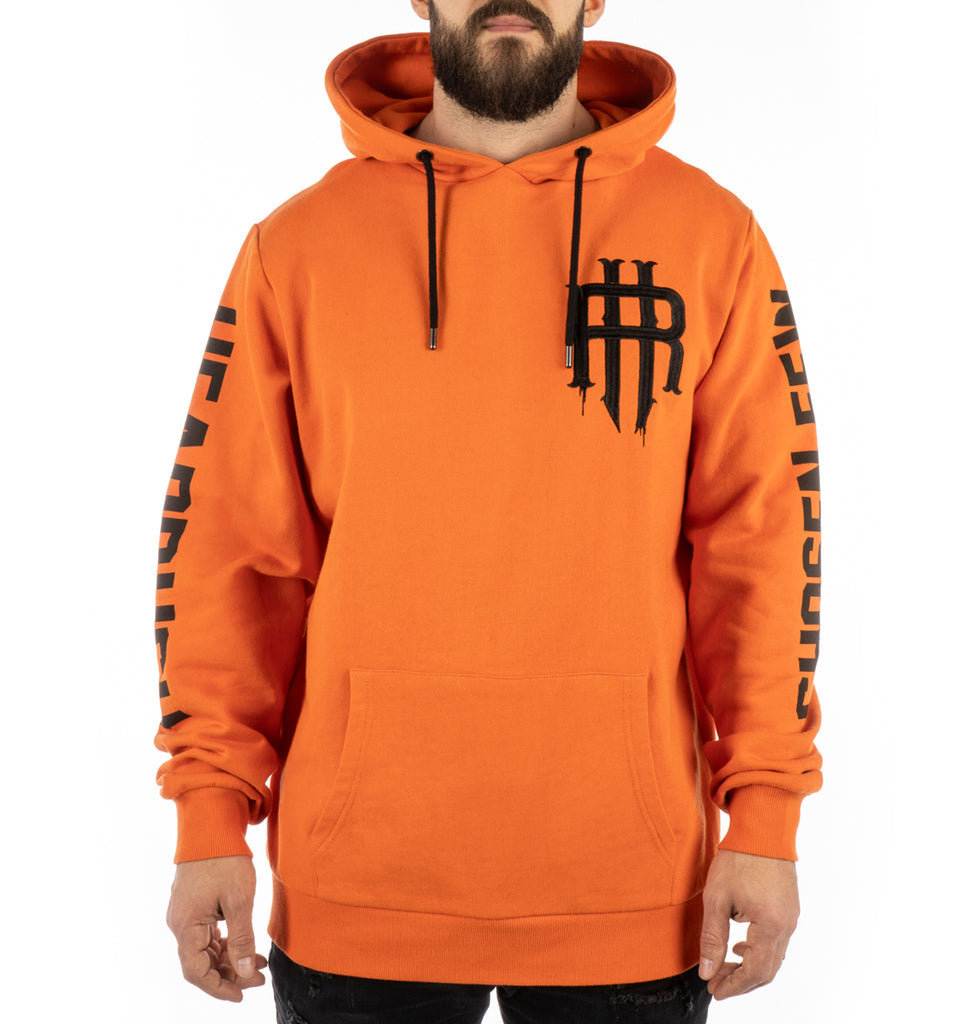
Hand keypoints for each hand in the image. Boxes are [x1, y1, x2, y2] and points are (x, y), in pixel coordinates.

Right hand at [166, 855, 267, 1001]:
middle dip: (230, 975)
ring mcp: (185, 913)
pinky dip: (225, 942)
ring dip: (229, 959)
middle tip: (259, 977)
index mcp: (186, 925)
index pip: (197, 972)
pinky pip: (206, 934)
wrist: (211, 823)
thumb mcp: (240, 900)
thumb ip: (242, 938)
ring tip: (258, 962)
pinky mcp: (193, 903)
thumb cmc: (225, 858)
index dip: (219, 988)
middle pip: (201, 963)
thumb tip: (245, 972)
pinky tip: (245, 943)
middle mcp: (180, 923)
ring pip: (205, 949)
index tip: (243, 994)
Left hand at [698, 849, 798, 999]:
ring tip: (724, 965)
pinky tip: (740, 943)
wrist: (762, 827)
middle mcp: (787, 926)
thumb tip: (707, 972)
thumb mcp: (718, 898)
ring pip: (773, 957)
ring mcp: (791, 917)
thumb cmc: (738, 858)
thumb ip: (713, 938)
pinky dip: (758, 951)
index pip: (755, 972)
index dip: (734, 985)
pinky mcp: (789, 908)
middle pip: (767, 970)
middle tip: (716, 983)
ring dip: (749, 967)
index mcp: (771, 926)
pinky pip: (777, 941)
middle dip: (741, 981)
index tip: (714, 990)